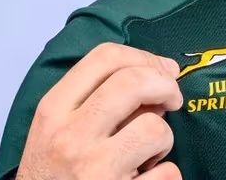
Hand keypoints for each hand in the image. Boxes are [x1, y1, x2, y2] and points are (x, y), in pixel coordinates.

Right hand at [17, 42, 184, 179]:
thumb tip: (161, 76)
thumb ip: (96, 98)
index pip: (105, 57)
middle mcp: (70, 137)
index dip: (145, 58)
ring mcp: (93, 169)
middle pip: (134, 82)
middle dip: (166, 85)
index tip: (161, 71)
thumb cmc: (54, 173)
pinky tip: (146, 178)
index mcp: (53, 111)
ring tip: (148, 152)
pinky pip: (167, 173)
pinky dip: (165, 174)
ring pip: (156, 128)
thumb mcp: (56, 128)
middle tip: (172, 100)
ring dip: (164, 138)